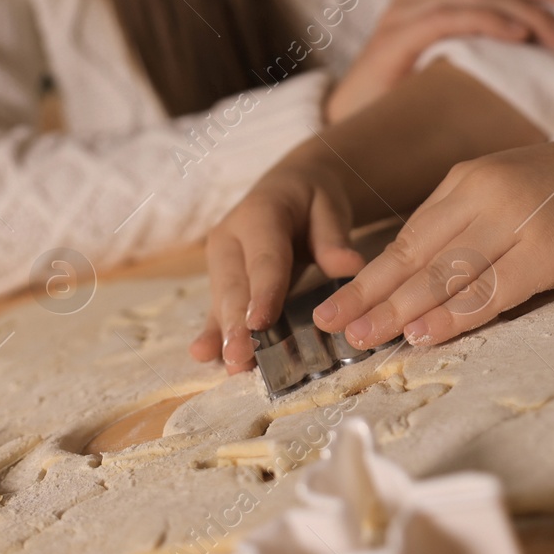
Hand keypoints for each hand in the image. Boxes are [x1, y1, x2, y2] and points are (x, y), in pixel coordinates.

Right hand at [190, 155, 365, 372]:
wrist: (290, 188)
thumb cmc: (312, 199)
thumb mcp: (329, 206)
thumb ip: (333, 236)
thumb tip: (349, 265)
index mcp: (259, 215)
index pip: (264, 260)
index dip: (263, 292)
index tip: (260, 322)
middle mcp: (230, 237)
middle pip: (236, 286)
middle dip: (237, 324)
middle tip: (239, 357)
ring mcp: (220, 260)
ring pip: (223, 301)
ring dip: (226, 335)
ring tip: (230, 365)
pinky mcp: (220, 279)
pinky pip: (218, 308)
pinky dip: (214, 332)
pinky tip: (204, 354)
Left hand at [310, 140, 553, 349]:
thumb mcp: (510, 187)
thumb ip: (469, 220)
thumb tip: (423, 272)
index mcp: (468, 180)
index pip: (408, 236)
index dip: (370, 275)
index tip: (336, 303)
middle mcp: (483, 195)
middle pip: (414, 255)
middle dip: (368, 295)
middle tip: (329, 327)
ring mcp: (515, 222)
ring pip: (444, 273)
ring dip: (399, 310)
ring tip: (362, 338)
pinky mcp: (548, 251)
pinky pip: (491, 290)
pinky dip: (454, 315)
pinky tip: (424, 334)